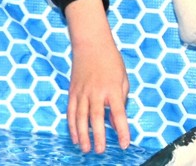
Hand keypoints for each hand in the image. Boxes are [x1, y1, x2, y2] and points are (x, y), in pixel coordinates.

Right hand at [67, 37, 130, 152]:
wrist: (91, 43)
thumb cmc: (110, 60)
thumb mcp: (123, 79)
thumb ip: (121, 101)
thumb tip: (115, 122)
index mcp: (113, 90)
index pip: (118, 115)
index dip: (122, 131)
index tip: (124, 144)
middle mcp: (96, 92)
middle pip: (96, 119)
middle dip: (98, 137)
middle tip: (100, 151)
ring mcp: (82, 92)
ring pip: (80, 117)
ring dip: (82, 135)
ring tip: (85, 149)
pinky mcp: (72, 91)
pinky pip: (71, 111)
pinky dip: (72, 125)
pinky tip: (74, 136)